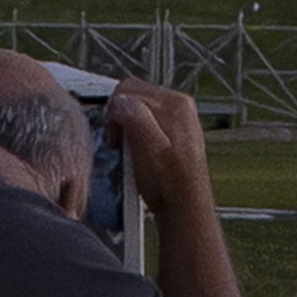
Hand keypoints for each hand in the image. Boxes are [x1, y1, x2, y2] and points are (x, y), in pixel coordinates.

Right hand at [111, 82, 219, 214]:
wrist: (183, 207)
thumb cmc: (169, 184)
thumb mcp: (146, 147)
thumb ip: (133, 116)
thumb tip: (120, 102)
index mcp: (175, 104)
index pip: (128, 89)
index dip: (113, 113)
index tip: (115, 137)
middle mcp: (179, 106)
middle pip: (132, 96)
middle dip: (119, 118)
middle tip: (121, 145)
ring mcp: (178, 119)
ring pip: (137, 109)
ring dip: (127, 128)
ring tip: (131, 152)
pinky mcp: (173, 132)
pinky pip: (145, 122)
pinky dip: (135, 135)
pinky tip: (139, 154)